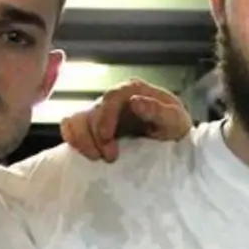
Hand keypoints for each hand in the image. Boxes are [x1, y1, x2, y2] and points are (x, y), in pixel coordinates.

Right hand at [58, 78, 192, 161]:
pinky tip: (86, 153)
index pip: (111, 97)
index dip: (105, 118)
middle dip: (96, 136)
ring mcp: (101, 112)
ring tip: (96, 158)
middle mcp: (114, 98)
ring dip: (82, 140)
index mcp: (133, 90)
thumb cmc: (175, 129)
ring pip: (78, 119)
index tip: (106, 138)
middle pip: (92, 112)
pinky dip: (74, 139)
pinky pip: (72, 126)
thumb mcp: (176, 121)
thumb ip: (158, 110)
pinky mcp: (93, 126)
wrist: (172, 141)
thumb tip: (135, 101)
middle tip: (109, 157)